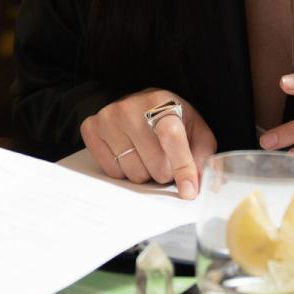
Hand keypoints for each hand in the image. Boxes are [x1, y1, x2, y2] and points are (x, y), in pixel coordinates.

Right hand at [80, 89, 218, 199]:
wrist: (138, 104)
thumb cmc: (170, 119)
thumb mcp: (194, 129)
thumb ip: (202, 155)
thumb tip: (198, 185)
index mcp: (162, 103)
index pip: (172, 137)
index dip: (182, 166)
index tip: (188, 190)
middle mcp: (131, 108)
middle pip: (155, 164)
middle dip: (165, 171)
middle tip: (164, 157)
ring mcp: (108, 118)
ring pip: (133, 173)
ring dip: (144, 172)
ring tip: (145, 154)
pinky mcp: (91, 129)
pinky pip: (112, 172)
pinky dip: (123, 170)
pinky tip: (127, 153)